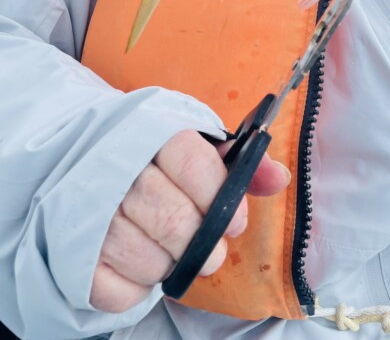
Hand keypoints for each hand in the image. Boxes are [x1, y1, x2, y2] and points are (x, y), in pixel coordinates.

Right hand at [90, 129, 289, 311]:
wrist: (82, 152)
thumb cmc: (155, 154)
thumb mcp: (198, 145)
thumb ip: (242, 162)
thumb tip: (279, 178)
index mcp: (155, 133)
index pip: (195, 165)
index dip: (222, 199)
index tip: (235, 221)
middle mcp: (120, 169)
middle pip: (174, 219)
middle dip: (204, 243)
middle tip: (213, 250)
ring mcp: (93, 211)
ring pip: (148, 258)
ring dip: (171, 264)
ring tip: (172, 250)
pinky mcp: (76, 251)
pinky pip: (117, 290)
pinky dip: (138, 289)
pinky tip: (141, 264)